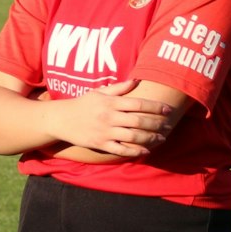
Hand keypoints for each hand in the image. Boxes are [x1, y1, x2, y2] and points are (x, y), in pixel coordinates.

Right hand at [42, 79, 173, 157]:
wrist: (61, 119)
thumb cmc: (82, 104)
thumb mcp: (98, 92)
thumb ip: (118, 87)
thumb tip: (136, 80)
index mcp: (111, 102)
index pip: (138, 103)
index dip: (155, 107)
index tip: (167, 109)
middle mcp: (110, 117)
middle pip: (139, 121)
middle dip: (156, 124)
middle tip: (168, 125)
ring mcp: (105, 132)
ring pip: (133, 136)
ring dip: (150, 138)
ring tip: (161, 138)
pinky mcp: (101, 144)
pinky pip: (121, 149)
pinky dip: (135, 151)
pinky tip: (146, 150)